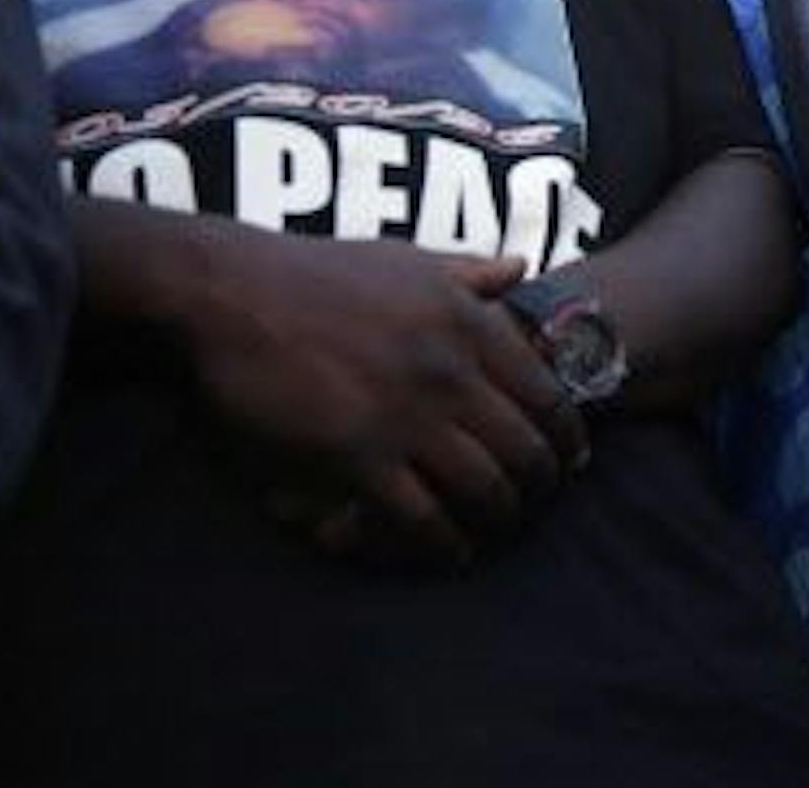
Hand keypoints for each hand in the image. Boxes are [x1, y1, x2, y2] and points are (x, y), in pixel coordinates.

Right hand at [181, 228, 587, 566]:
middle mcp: (450, 370)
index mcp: (470, 321)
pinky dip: (443, 542)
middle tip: (538, 502)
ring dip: (498, 517)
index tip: (572, 458)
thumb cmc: (320, 272)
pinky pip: (420, 516)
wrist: (236, 292)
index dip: (568, 436)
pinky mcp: (357, 456)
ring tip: (497, 528)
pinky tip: (450, 550)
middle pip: (525, 449)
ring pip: (483, 487)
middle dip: (541, 485)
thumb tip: (522, 269)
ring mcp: (406, 415)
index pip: (547, 393)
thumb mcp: (408, 258)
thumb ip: (471, 272)